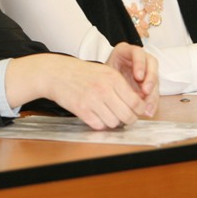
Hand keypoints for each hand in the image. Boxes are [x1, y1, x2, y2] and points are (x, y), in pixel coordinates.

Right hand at [6, 53, 151, 129]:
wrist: (57, 73)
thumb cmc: (82, 73)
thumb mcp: (105, 72)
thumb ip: (121, 86)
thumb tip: (137, 104)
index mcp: (113, 78)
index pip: (136, 102)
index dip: (139, 111)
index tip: (137, 112)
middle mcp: (104, 89)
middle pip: (127, 116)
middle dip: (129, 120)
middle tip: (125, 117)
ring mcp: (92, 100)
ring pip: (114, 123)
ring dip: (113, 122)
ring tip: (108, 114)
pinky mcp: (81, 110)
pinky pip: (98, 125)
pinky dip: (100, 124)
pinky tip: (96, 115)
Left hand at [105, 42, 158, 116]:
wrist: (102, 83)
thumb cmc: (102, 76)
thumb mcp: (105, 74)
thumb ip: (113, 78)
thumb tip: (122, 92)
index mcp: (127, 51)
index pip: (137, 52)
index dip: (140, 64)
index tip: (138, 77)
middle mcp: (140, 58)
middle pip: (152, 64)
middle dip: (150, 78)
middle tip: (146, 91)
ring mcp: (146, 71)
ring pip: (155, 78)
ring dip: (153, 93)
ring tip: (147, 106)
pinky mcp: (149, 83)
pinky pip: (154, 92)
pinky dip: (152, 102)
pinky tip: (148, 111)